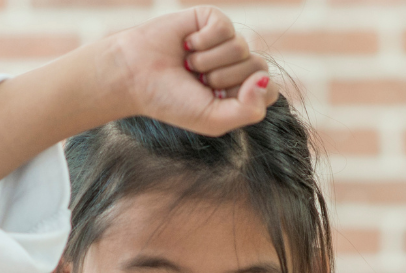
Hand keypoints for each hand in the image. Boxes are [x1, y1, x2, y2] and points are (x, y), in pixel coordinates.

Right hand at [110, 7, 275, 136]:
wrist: (135, 76)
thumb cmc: (171, 101)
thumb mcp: (213, 119)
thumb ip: (248, 110)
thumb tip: (264, 80)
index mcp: (241, 91)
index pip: (269, 90)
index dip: (245, 96)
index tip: (217, 99)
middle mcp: (237, 64)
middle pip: (258, 67)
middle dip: (224, 79)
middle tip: (198, 82)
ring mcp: (226, 41)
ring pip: (241, 48)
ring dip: (209, 62)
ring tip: (189, 65)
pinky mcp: (213, 19)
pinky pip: (225, 28)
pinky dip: (202, 42)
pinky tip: (187, 45)